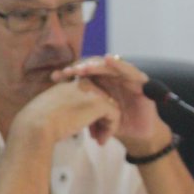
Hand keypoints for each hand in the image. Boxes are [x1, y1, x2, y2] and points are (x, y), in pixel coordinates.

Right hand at [14, 76, 121, 145]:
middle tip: (93, 136)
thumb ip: (62, 108)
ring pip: (109, 108)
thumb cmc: (35, 124)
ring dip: (106, 125)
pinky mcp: (99, 103)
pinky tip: (101, 141)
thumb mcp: (49, 110)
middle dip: (99, 119)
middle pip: (101, 100)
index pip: (87, 96)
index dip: (88, 112)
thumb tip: (70, 118)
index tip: (82, 128)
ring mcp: (92, 91)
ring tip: (98, 140)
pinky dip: (111, 129)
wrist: (35, 127)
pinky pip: (115, 115)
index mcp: (68, 84)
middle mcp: (81, 83)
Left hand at [51, 55, 171, 154]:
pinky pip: (129, 69)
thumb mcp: (93, 117)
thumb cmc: (113, 124)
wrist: (138, 133)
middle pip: (93, 68)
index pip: (80, 74)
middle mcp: (111, 78)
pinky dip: (119, 63)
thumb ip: (79, 110)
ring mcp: (125, 78)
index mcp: (98, 84)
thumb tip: (53, 112)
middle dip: (79, 68)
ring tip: (84, 67)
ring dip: (96, 65)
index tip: (54, 78)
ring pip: (108, 67)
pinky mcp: (141, 81)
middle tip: (67, 72)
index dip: (68, 74)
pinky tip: (108, 59)